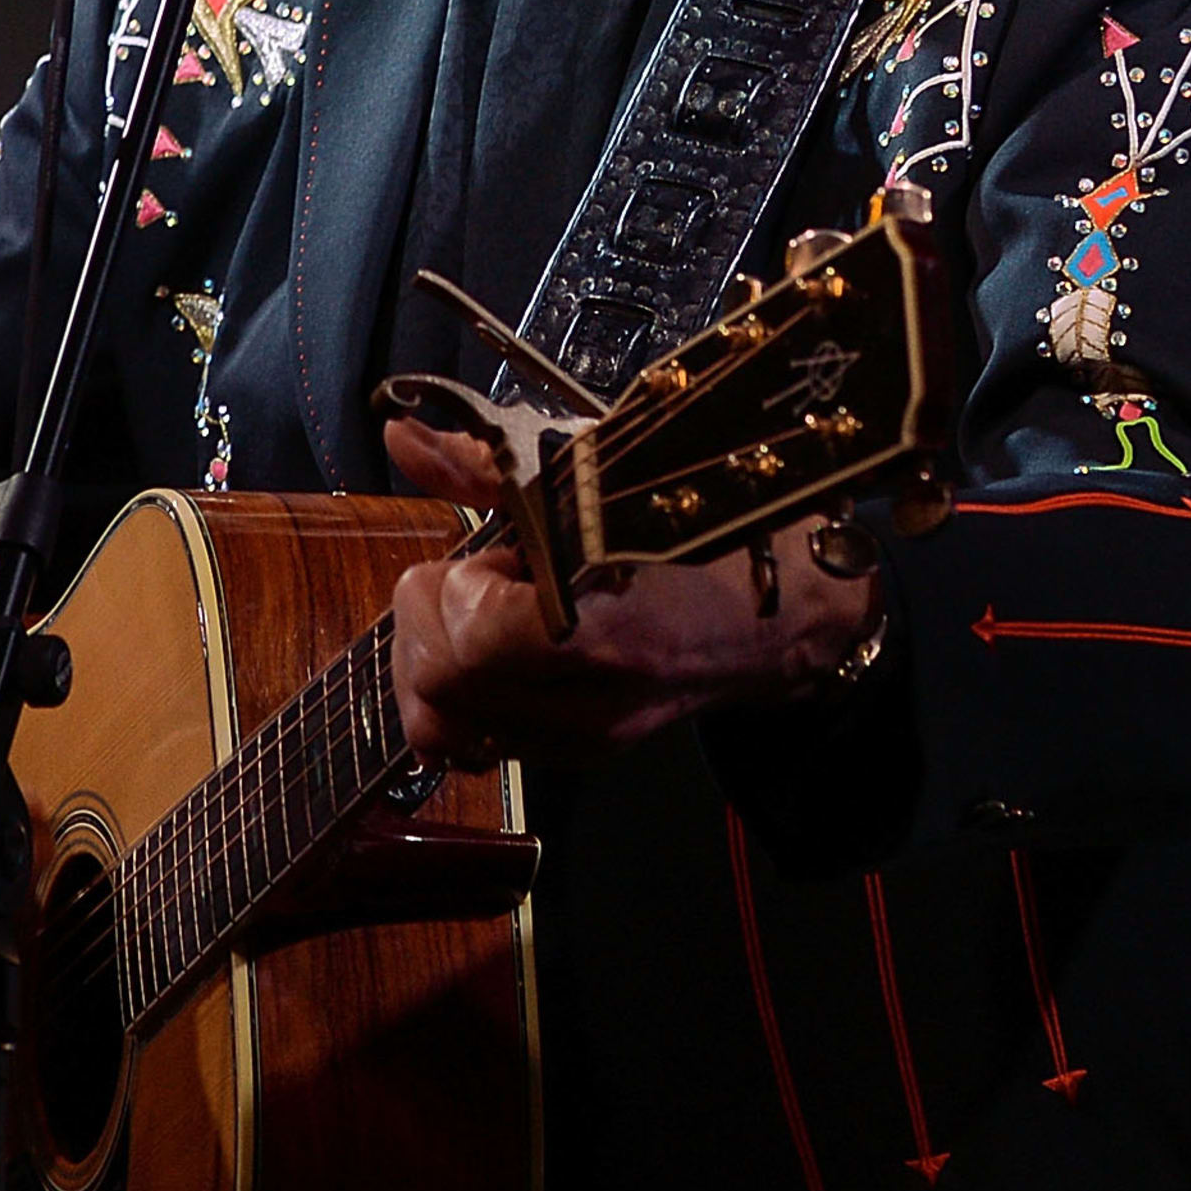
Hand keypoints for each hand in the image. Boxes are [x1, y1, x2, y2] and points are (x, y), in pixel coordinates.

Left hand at [380, 412, 878, 767]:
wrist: (788, 608)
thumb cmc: (704, 526)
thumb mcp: (598, 474)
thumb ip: (487, 466)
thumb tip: (402, 437)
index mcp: (601, 625)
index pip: (467, 641)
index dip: (457, 587)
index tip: (495, 551)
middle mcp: (590, 700)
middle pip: (440, 688)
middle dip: (436, 623)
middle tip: (483, 577)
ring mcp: (585, 737)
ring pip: (445, 725)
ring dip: (443, 660)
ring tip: (492, 613)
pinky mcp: (583, 753)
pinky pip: (479, 742)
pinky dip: (466, 695)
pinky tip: (502, 649)